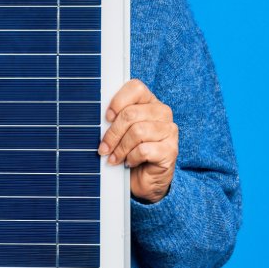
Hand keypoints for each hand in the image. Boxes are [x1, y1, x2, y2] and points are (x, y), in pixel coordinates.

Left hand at [98, 79, 177, 203]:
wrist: (143, 180)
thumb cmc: (129, 152)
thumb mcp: (119, 133)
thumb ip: (113, 120)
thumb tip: (97, 118)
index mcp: (149, 102)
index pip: (136, 88)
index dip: (118, 101)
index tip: (106, 117)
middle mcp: (162, 112)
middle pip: (131, 113)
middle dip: (112, 133)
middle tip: (103, 148)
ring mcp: (169, 131)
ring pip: (137, 132)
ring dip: (120, 148)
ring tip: (114, 158)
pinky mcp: (171, 150)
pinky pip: (144, 149)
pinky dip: (132, 158)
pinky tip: (129, 162)